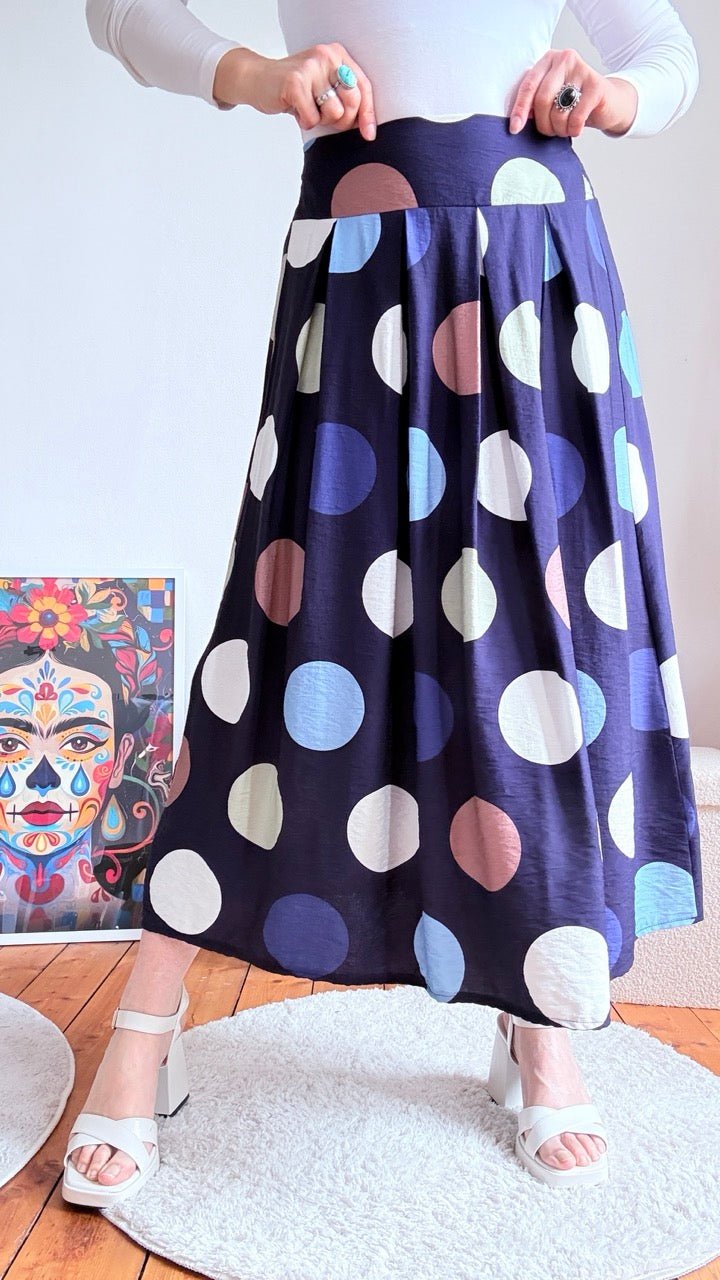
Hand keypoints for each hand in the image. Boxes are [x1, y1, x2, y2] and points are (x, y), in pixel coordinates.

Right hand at [213, 43, 376, 140]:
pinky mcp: (295, 83)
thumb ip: (345, 98)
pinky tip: (296, 109)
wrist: (257, 79)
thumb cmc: (294, 88)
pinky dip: (304, 121)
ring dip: (320, 119)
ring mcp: (310, 68)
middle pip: (352, 102)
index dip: (368, 114)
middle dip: (342, 120)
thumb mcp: (324, 86)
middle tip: (325, 117)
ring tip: (307, 107)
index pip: (363, 87)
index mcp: (337, 54)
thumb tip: (368, 128)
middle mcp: (326, 56)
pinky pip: (312, 119)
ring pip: (334, 113)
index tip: (368, 134)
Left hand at [508, 47, 638, 137]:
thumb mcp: (552, 98)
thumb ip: (534, 102)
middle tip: (549, 132)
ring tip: (565, 129)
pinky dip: (573, 130)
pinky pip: (576, 118)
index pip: (528, 85)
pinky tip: (577, 128)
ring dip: (559, 129)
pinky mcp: (597, 85)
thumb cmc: (574, 102)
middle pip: (542, 99)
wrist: (609, 102)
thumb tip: (516, 121)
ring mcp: (582, 69)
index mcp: (548, 59)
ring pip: (558, 111)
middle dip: (543, 124)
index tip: (515, 129)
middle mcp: (564, 59)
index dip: (519, 109)